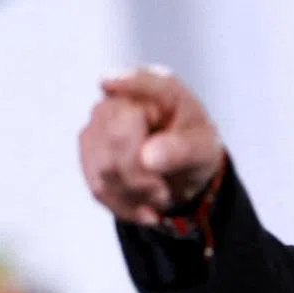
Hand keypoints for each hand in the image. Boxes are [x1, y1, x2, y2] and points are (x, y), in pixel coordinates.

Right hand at [79, 66, 224, 224]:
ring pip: (104, 169)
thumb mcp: (204, 149)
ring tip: (159, 196)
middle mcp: (123, 99)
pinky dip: (124, 206)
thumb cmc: (195, 148)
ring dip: (136, 195)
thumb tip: (148, 157)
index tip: (109, 84)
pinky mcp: (89, 151)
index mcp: (161, 90)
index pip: (142, 83)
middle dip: (142, 176)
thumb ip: (182, 150)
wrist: (183, 172)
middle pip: (116, 138)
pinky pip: (98, 187)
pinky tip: (145, 210)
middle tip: (164, 191)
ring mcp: (100, 123)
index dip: (124, 83)